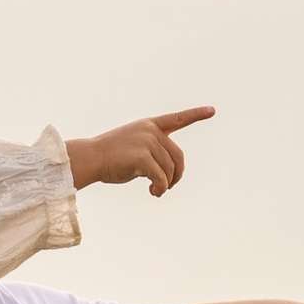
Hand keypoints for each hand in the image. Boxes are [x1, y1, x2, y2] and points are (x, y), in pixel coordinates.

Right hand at [66, 106, 213, 192]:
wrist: (91, 158)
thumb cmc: (111, 158)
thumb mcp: (135, 150)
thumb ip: (154, 154)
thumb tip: (168, 175)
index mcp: (150, 125)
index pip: (177, 119)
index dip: (196, 115)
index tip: (212, 110)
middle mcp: (151, 131)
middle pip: (178, 157)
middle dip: (176, 175)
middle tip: (166, 187)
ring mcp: (147, 141)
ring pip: (169, 170)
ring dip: (165, 185)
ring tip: (155, 192)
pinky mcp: (142, 156)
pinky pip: (161, 177)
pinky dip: (160, 188)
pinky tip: (152, 192)